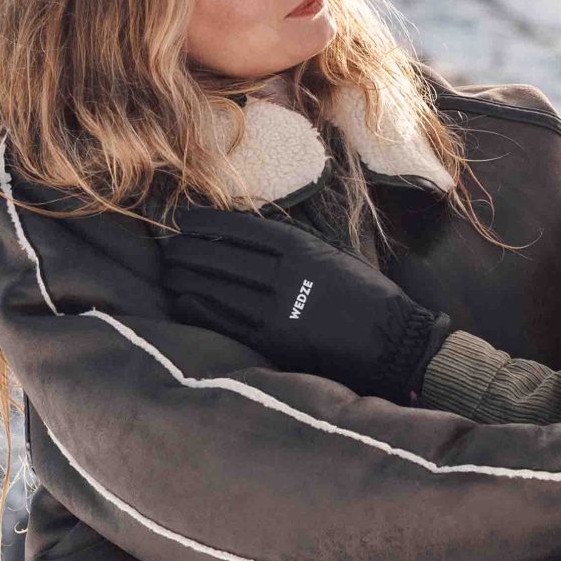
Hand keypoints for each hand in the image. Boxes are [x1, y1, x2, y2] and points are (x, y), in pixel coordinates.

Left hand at [162, 208, 450, 401]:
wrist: (393, 342)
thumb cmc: (366, 297)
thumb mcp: (332, 256)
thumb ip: (293, 247)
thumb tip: (246, 237)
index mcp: (302, 249)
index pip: (241, 229)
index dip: (207, 222)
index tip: (183, 218)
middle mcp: (286, 276)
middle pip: (222, 257)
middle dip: (188, 249)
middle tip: (167, 246)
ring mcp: (278, 310)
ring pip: (217, 287)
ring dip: (186, 276)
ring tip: (168, 270)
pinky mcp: (274, 342)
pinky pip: (224, 322)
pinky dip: (197, 308)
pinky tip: (181, 300)